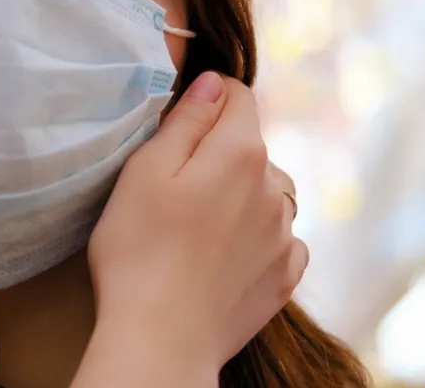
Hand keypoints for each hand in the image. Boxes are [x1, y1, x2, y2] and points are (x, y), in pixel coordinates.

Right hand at [85, 72, 307, 375]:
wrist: (160, 340)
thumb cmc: (138, 253)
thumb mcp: (144, 172)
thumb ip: (186, 120)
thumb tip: (214, 84)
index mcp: (241, 153)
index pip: (239, 96)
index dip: (207, 101)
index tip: (179, 126)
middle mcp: (276, 188)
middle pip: (252, 147)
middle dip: (221, 154)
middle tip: (175, 190)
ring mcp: (285, 235)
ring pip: (268, 193)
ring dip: (243, 196)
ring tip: (198, 228)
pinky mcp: (285, 275)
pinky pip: (280, 239)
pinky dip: (257, 238)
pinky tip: (222, 256)